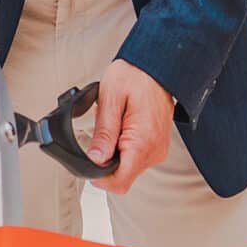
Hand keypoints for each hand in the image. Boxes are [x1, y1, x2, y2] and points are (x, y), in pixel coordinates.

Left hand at [85, 58, 174, 193]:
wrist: (157, 65)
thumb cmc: (135, 75)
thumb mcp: (111, 99)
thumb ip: (104, 133)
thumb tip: (94, 159)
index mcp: (143, 143)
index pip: (119, 182)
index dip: (99, 178)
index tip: (90, 160)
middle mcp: (154, 151)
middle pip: (122, 176)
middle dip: (106, 159)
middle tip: (103, 130)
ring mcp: (157, 149)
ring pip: (128, 167)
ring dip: (114, 151)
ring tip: (115, 123)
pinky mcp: (156, 145)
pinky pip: (135, 156)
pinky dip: (123, 146)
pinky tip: (123, 125)